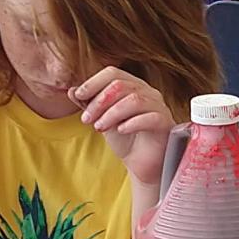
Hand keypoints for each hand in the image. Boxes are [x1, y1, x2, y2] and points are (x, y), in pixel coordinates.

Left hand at [72, 66, 173, 194]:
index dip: (93, 82)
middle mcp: (148, 92)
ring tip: (99, 127)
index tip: (78, 96)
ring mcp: (159, 106)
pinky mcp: (165, 123)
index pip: (112, 73)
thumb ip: (89, 105)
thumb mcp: (102, 120)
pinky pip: (149, 117)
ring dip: (111, 113)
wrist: (141, 164)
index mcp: (133, 86)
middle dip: (99, 101)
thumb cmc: (125, 139)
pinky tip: (120, 131)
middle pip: (121, 85)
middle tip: (86, 119)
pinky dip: (131, 123)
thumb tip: (72, 90)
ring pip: (134, 100)